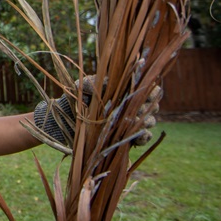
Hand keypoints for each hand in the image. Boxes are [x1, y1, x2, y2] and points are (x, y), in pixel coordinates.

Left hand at [34, 78, 162, 154]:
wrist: (67, 121)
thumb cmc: (77, 99)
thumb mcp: (82, 89)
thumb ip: (90, 83)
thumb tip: (100, 82)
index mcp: (125, 90)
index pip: (148, 87)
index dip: (151, 91)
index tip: (146, 94)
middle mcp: (132, 105)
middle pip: (152, 105)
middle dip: (148, 107)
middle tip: (137, 110)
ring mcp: (131, 121)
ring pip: (150, 121)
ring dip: (145, 122)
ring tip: (133, 122)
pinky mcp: (127, 137)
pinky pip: (143, 138)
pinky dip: (143, 137)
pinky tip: (136, 138)